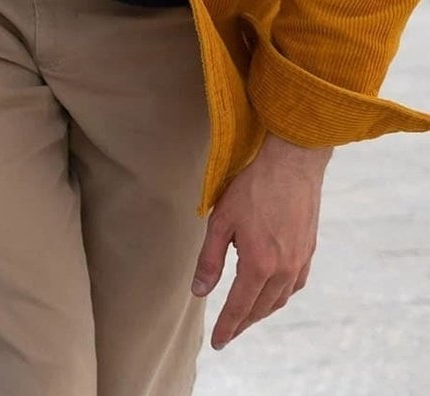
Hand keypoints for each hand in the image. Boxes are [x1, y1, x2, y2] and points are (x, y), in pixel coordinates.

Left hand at [193, 133, 330, 349]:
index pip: (240, 307)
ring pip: (280, 299)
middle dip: (243, 323)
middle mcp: (285, 269)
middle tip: (227, 334)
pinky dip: (279, 296)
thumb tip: (199, 291)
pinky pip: (294, 285)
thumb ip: (210, 260)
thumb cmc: (252, 189)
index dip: (227, 326)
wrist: (292, 165)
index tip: (217, 343)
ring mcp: (301, 261)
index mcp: (260, 264)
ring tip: (244, 317)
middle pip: (262, 308)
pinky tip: (269, 294)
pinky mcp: (309, 251)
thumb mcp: (220, 222)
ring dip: (261, 312)